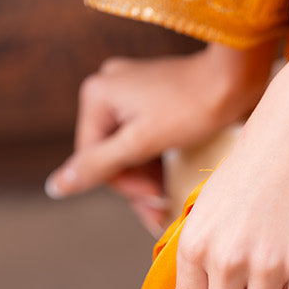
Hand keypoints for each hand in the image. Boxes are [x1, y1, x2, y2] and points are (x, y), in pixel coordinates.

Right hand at [45, 45, 276, 233]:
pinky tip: (169, 186)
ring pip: (127, 154)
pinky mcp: (150, 102)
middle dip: (136, 187)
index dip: (123, 187)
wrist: (234, 80)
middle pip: (110, 158)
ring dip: (146, 182)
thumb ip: (97, 166)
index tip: (154, 201)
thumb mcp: (140, 143)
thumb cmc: (191, 109)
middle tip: (161, 208)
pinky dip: (155, 167)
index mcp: (96, 95)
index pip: (93, 160)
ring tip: (166, 205)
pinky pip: (142, 143)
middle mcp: (107, 90)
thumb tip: (54, 187)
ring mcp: (129, 94)